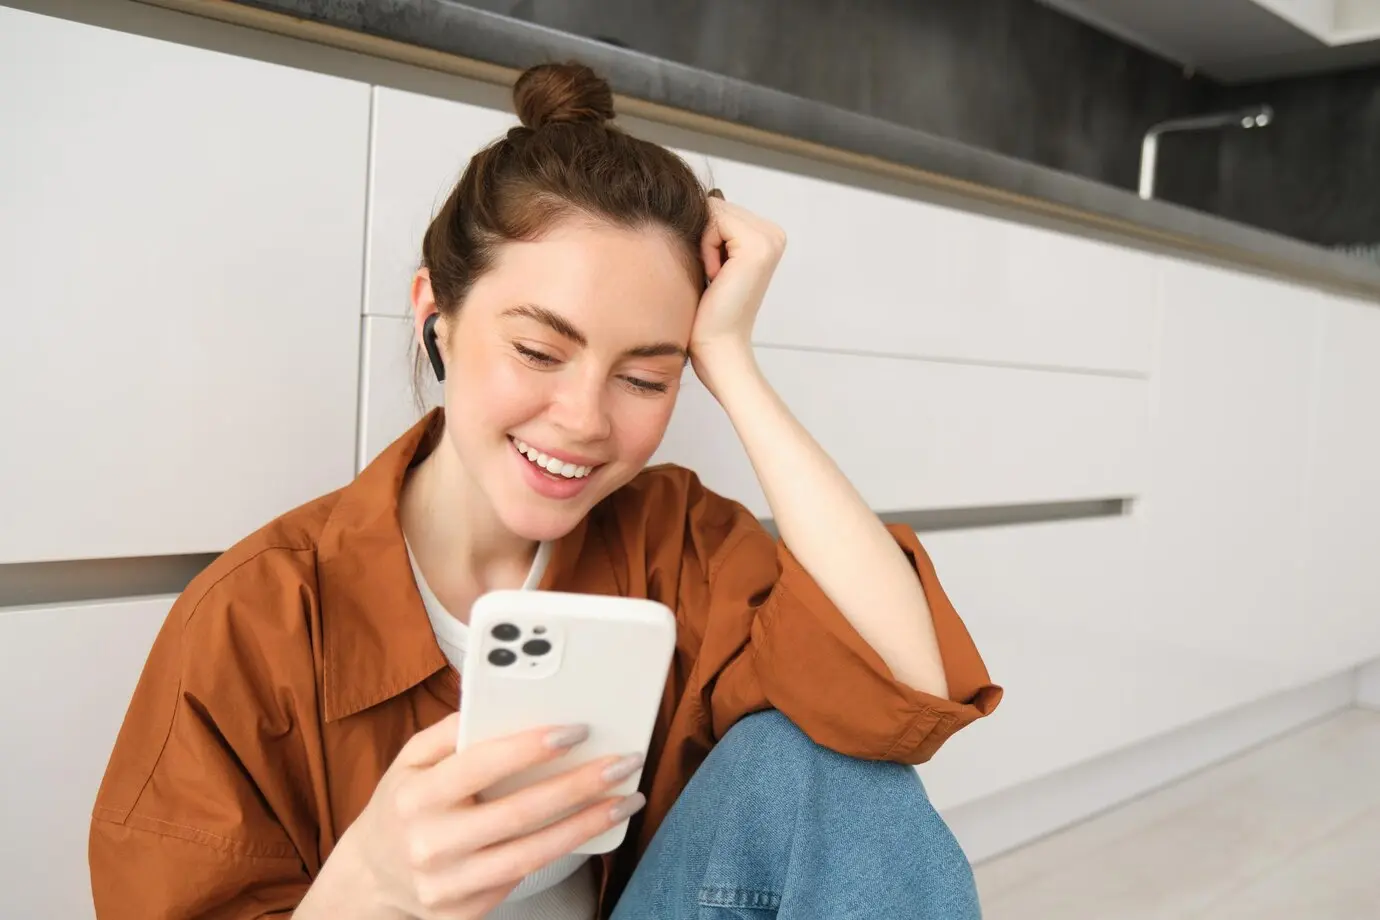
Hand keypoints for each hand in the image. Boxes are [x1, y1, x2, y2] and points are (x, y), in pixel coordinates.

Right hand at [300, 714, 644, 919]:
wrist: (371, 877)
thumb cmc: (404, 803)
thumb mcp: (410, 759)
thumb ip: (452, 730)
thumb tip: (503, 700)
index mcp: (416, 796)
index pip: (480, 765)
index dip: (531, 747)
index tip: (577, 730)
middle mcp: (430, 844)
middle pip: (519, 813)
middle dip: (580, 786)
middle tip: (624, 763)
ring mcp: (449, 886)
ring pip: (532, 854)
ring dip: (587, 825)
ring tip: (626, 800)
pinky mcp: (466, 912)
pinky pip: (523, 878)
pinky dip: (562, 849)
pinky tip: (590, 826)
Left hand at [691, 193, 785, 395]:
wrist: (718, 347)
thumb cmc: (707, 312)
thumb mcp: (710, 260)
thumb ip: (711, 228)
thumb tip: (694, 198)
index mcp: (767, 236)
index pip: (718, 208)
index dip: (704, 237)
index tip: (713, 273)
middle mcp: (774, 234)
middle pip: (715, 206)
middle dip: (704, 239)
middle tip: (713, 277)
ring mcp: (769, 238)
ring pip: (713, 211)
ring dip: (704, 244)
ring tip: (714, 277)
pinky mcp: (757, 246)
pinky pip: (713, 222)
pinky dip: (705, 248)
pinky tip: (715, 276)